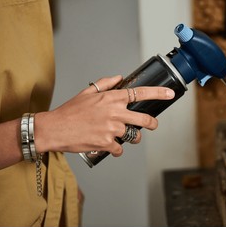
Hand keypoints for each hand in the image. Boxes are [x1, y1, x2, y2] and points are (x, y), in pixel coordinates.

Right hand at [34, 75, 174, 155]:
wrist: (54, 129)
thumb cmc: (70, 111)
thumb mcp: (87, 92)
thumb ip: (106, 83)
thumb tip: (120, 77)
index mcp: (112, 98)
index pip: (140, 93)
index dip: (158, 93)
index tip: (170, 94)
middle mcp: (115, 112)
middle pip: (145, 119)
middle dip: (152, 123)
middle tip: (152, 124)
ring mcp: (112, 129)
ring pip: (133, 136)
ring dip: (131, 138)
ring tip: (121, 136)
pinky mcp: (107, 143)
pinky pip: (120, 149)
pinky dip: (116, 149)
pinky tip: (108, 145)